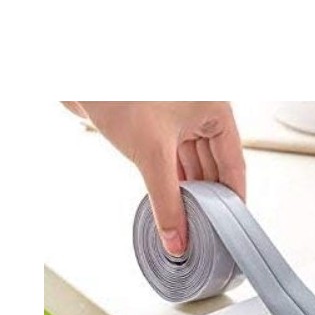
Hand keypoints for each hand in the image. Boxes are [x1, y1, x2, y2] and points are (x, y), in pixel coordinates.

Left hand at [68, 102, 244, 255]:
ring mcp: (178, 118)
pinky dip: (172, 182)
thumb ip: (166, 202)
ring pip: (192, 164)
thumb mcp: (152, 154)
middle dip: (208, 199)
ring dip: (190, 192)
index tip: (231, 226)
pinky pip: (172, 160)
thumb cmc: (122, 94)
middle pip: (213, 166)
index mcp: (215, 110)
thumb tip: (176, 240)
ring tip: (189, 223)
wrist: (81, 74)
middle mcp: (201, 112)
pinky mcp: (156, 125)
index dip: (233, 198)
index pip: (233, 164)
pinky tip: (171, 203)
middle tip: (207, 231)